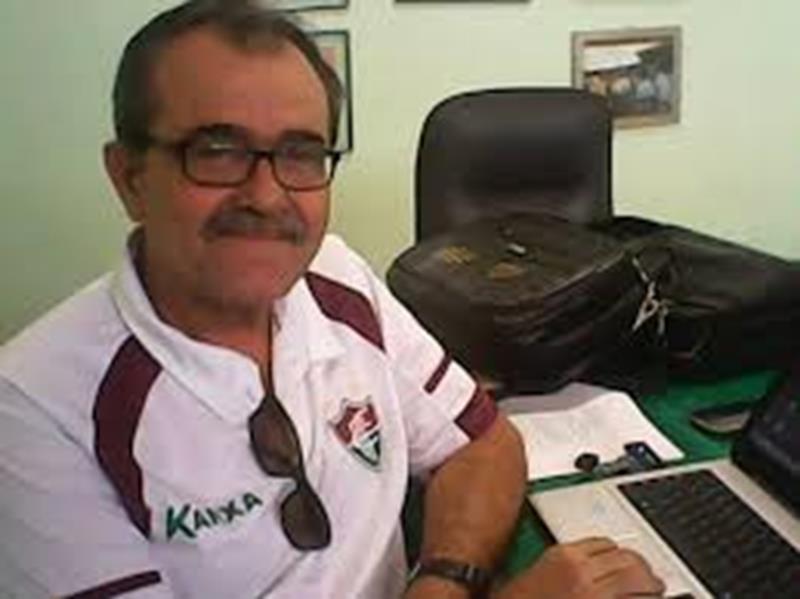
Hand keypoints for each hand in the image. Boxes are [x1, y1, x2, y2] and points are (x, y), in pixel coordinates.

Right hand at [492, 537, 664, 598]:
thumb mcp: (526, 582)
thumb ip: (549, 572)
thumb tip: (571, 575)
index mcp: (560, 557)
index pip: (604, 544)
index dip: (617, 556)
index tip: (621, 564)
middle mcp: (582, 572)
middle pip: (628, 559)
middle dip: (641, 569)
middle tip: (647, 579)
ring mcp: (597, 596)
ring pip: (641, 580)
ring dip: (650, 586)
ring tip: (653, 592)